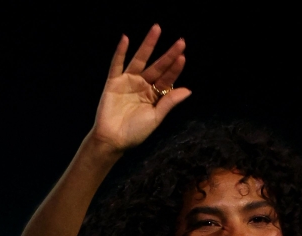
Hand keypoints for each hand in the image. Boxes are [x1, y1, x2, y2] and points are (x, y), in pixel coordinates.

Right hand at [89, 25, 190, 152]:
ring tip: (157, 29)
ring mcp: (128, 82)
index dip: (175, 68)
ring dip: (148, 45)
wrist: (113, 140)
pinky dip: (120, 52)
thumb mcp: (155, 117)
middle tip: (181, 41)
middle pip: (157, 66)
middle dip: (169, 55)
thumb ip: (169, 102)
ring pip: (140, 60)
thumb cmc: (135, 133)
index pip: (167, 79)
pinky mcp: (113, 82)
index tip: (183, 57)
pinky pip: (117, 64)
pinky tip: (125, 39)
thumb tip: (188, 90)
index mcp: (154, 95)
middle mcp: (142, 86)